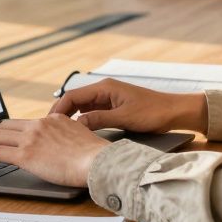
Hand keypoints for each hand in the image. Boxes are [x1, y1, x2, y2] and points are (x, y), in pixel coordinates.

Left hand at [0, 115, 109, 186]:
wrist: (98, 161)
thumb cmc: (95, 157)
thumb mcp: (80, 138)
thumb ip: (67, 138)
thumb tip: (62, 149)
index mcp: (53, 119)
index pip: (22, 122)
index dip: (8, 133)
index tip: (2, 142)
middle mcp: (39, 124)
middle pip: (4, 126)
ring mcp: (31, 137)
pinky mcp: (26, 154)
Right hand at [50, 79, 207, 133]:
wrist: (174, 111)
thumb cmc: (153, 112)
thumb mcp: (125, 118)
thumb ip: (99, 119)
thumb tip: (76, 124)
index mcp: (105, 88)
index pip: (73, 96)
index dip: (58, 109)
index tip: (48, 123)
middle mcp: (103, 91)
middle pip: (74, 100)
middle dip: (61, 114)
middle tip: (49, 131)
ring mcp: (107, 99)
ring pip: (81, 107)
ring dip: (70, 118)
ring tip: (59, 134)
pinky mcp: (112, 107)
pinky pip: (91, 113)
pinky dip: (82, 121)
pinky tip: (78, 133)